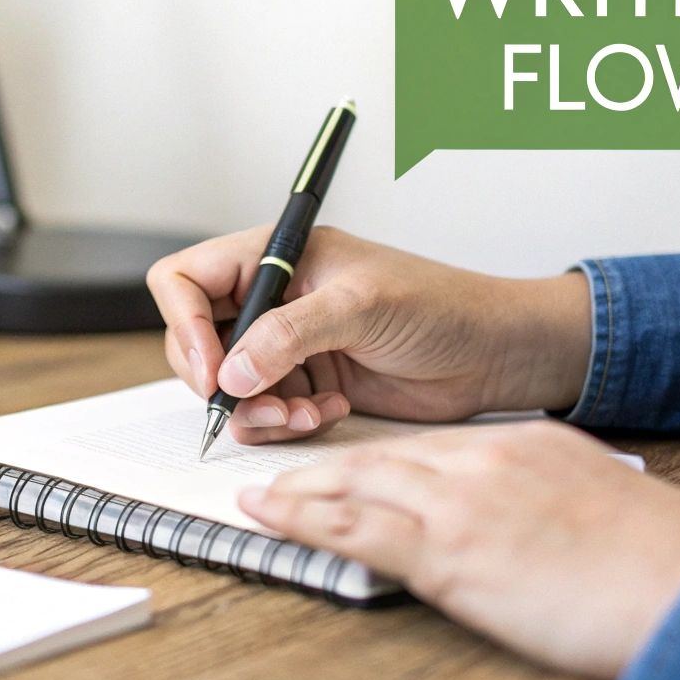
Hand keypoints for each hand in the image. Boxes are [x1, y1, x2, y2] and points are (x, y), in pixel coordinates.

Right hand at [148, 226, 592, 443]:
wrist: (493, 355)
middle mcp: (274, 299)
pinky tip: (327, 412)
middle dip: (221, 380)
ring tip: (302, 412)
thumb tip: (230, 372)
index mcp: (277, 257)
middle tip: (256, 402)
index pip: (188, 278)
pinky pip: (263, 412)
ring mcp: (287, 344)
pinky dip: (285, 423)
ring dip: (257, 410)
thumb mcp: (361, 306)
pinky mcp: (306, 383)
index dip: (186, 325)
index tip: (213, 371)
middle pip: (197, 340)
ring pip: (228, 386)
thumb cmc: (441, 306)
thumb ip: (289, 334)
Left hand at [240, 421, 679, 679]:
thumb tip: (522, 524)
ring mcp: (464, 502)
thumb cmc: (659, 560)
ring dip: (299, 488)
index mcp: (522, 447)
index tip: (343, 466)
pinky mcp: (452, 550)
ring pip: (357, 482)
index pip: (426, 447)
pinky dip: (302, 516)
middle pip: (382, 456)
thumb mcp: (594, 507)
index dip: (375, 458)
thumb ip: (545, 501)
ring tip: (258, 493)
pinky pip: (356, 526)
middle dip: (325, 466)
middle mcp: (484, 462)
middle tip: (280, 471)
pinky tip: (269, 513)